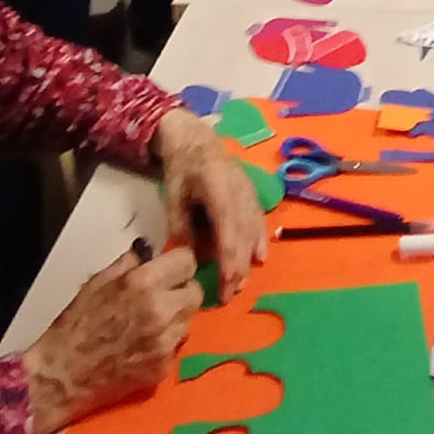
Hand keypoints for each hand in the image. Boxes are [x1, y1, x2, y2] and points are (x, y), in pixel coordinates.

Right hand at [22, 244, 202, 433]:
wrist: (63, 373)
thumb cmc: (76, 325)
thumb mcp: (98, 282)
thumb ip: (129, 264)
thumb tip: (148, 254)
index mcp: (144, 283)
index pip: (187, 261)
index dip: (178, 263)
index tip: (170, 269)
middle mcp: (161, 311)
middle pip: (195, 292)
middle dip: (181, 291)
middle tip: (163, 295)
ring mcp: (165, 342)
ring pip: (188, 320)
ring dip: (175, 318)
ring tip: (150, 322)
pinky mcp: (164, 367)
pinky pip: (176, 346)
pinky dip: (166, 343)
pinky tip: (143, 345)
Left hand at [155, 109, 267, 301]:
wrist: (196, 137)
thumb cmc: (182, 167)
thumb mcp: (173, 195)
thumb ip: (180, 226)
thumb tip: (186, 258)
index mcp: (220, 190)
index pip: (229, 235)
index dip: (229, 264)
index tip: (224, 289)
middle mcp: (240, 193)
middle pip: (244, 238)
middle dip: (238, 269)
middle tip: (228, 295)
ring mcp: (250, 192)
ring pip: (254, 232)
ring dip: (248, 260)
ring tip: (239, 284)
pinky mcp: (252, 194)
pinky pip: (259, 222)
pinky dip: (260, 241)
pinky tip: (259, 259)